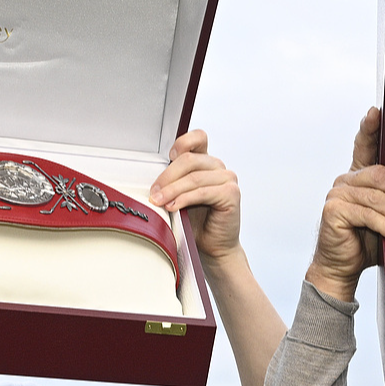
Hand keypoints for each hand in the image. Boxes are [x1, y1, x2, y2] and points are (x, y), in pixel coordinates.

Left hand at [149, 130, 241, 268]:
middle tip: (153, 193)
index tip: (168, 157)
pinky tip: (174, 207)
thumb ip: (172, 183)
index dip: (182, 143)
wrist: (213, 247)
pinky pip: (202, 192)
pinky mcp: (231, 194)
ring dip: (172, 190)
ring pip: (193, 177)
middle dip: (166, 177)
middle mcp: (218, 168)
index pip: (198, 138)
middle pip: (189, 160)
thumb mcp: (179, 197)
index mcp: (206, 163)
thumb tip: (153, 182)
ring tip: (159, 202)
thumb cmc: (197, 223)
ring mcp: (227, 179)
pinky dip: (185, 199)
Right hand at [306, 110, 384, 303]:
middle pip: (380, 173)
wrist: (343, 267)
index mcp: (358, 178)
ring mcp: (337, 194)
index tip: (376, 112)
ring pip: (376, 195)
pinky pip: (367, 213)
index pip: (364, 145)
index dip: (370, 128)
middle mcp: (346, 182)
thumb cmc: (366, 241)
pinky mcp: (333, 211)